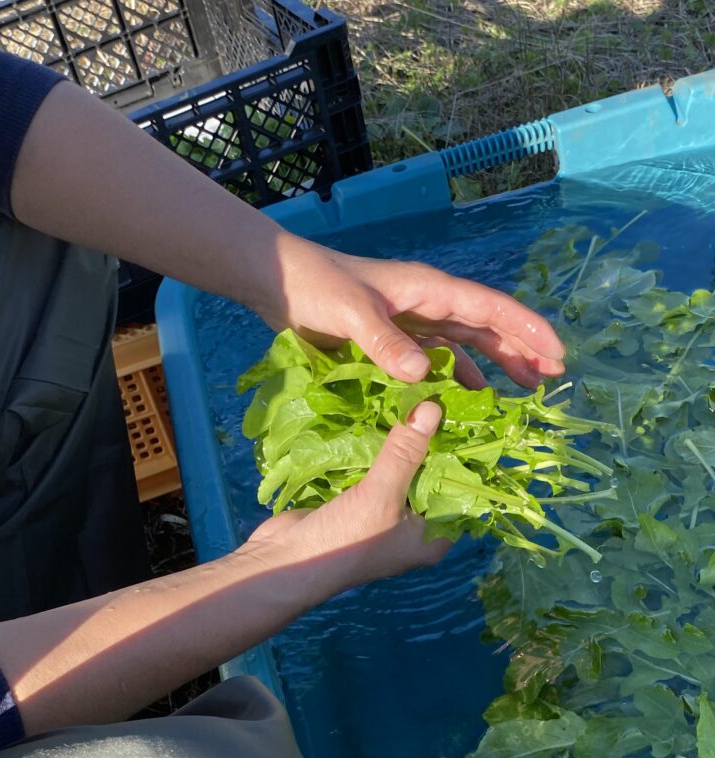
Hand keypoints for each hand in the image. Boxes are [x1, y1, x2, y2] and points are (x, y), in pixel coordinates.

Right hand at [247, 402, 450, 591]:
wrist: (286, 559)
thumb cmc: (346, 538)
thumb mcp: (381, 494)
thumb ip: (407, 451)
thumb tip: (433, 406)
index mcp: (431, 537)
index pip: (460, 491)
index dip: (464, 455)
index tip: (465, 415)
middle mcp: (413, 527)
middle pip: (430, 477)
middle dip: (430, 442)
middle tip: (438, 397)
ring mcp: (384, 515)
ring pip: (401, 471)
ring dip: (401, 442)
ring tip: (413, 399)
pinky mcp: (358, 502)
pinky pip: (374, 471)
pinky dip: (375, 448)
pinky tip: (380, 415)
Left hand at [257, 236, 565, 387]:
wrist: (279, 282)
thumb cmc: (317, 288)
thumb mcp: (351, 314)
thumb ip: (386, 343)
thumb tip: (424, 376)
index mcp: (428, 290)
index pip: (490, 309)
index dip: (526, 331)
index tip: (557, 355)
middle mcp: (427, 304)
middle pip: (486, 327)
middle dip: (521, 349)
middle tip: (551, 379)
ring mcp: (411, 322)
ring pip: (466, 343)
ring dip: (494, 364)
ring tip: (522, 390)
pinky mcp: (392, 340)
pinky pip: (436, 358)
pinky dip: (455, 375)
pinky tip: (467, 395)